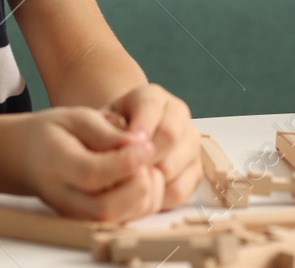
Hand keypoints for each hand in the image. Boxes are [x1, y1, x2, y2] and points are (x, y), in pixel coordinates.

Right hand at [10, 107, 165, 220]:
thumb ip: (105, 131)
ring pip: (117, 220)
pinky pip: (122, 222)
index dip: (125, 162)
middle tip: (146, 155)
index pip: (92, 174)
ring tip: (144, 164)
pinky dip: (140, 202)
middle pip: (105, 207)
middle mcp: (63, 198)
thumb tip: (136, 143)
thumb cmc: (54, 133)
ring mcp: (74, 214)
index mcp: (56, 165)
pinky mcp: (88, 221)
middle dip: (137, 183)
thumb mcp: (75, 117)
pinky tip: (140, 177)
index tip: (147, 144)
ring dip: (142, 193)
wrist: (27, 158)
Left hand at [103, 83, 201, 210]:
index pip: (151, 107)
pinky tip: (141, 198)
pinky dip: (160, 198)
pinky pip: (181, 189)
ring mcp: (190, 142)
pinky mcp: (195, 169)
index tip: (124, 146)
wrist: (122, 142)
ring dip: (150, 180)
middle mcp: (178, 114)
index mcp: (153, 97)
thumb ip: (105, 130)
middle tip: (123, 174)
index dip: (139, 128)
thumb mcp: (99, 123)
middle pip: (170, 135)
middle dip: (144, 158)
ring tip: (128, 188)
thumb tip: (120, 146)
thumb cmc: (107, 133)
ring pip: (176, 164)